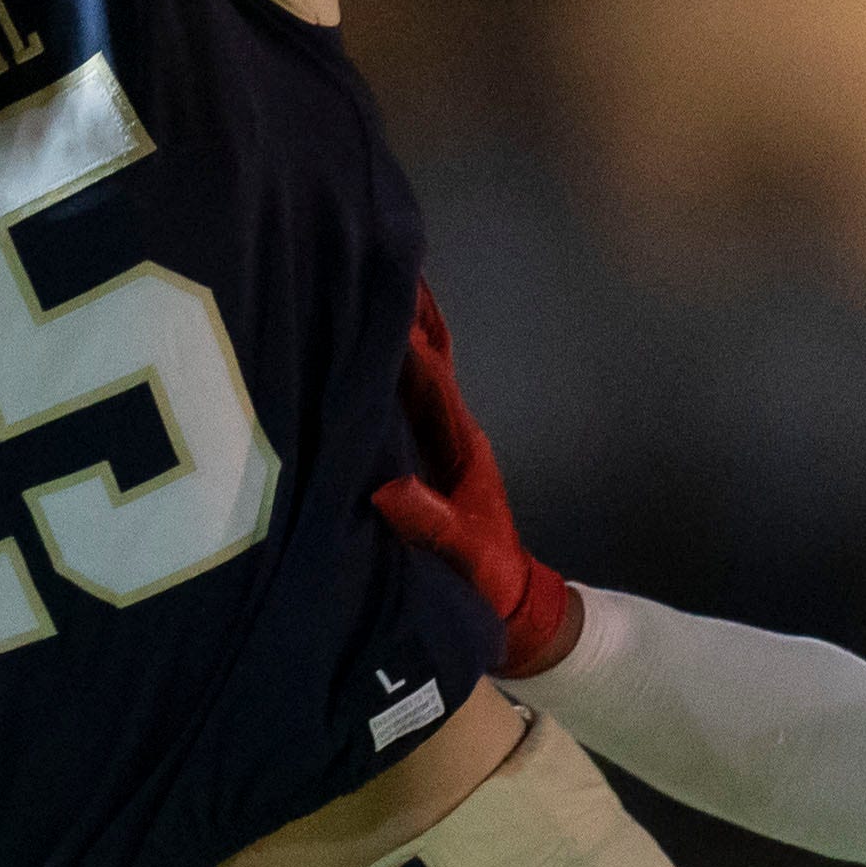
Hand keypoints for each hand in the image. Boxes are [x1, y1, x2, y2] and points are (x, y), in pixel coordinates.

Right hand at [370, 283, 580, 679]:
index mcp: (460, 444)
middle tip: (374, 261)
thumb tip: (385, 489)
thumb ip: (429, 524)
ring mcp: (436, 438)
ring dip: (394, 331)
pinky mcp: (420, 454)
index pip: (431, 383)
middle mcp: (449, 429)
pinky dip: (383, 366)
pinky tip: (355, 348)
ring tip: (362, 284)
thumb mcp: (463, 554)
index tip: (384, 300)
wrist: (509, 605)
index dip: (409, 344)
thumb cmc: (488, 578)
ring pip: (412, 373)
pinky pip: (398, 400)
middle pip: (425, 360)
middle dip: (405, 314)